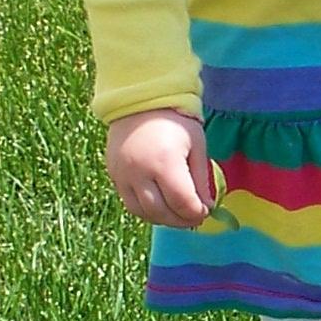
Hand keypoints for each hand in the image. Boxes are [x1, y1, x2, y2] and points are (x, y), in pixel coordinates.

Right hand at [106, 108, 214, 228]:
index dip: (196, 213)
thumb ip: (200, 179)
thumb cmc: (175, 120)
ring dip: (163, 219)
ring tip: (177, 213)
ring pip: (142, 212)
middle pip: (161, 212)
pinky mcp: (113, 175)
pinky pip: (130, 203)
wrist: (140, 100)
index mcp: (165, 162)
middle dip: (181, 220)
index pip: (182, 202)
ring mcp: (123, 175)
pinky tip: (160, 205)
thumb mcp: (196, 145)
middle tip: (194, 217)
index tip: (205, 211)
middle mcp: (140, 172)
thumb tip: (206, 206)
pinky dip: (146, 210)